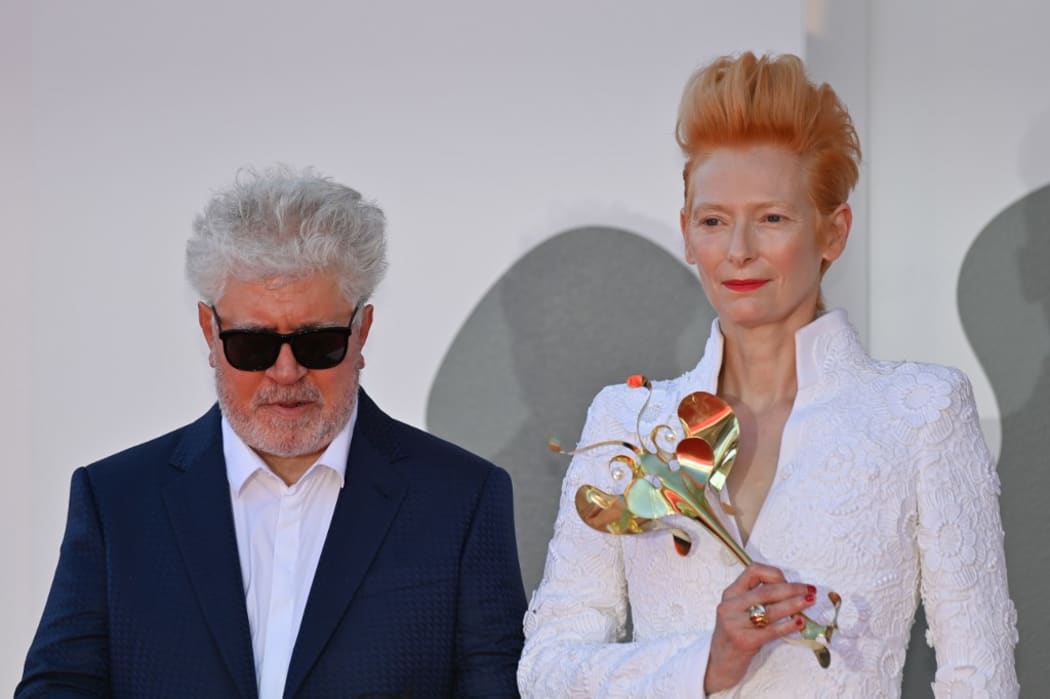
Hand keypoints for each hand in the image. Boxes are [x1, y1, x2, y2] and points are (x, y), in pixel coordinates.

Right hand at [703, 563, 815, 693]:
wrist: (719, 663)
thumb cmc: (735, 635)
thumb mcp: (739, 611)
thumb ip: (757, 599)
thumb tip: (790, 590)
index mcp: (730, 593)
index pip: (753, 571)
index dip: (774, 574)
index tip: (789, 581)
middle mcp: (730, 606)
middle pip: (766, 591)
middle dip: (792, 589)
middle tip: (808, 591)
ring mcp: (734, 623)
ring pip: (771, 610)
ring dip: (794, 604)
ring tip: (809, 602)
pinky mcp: (743, 641)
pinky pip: (771, 630)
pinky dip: (788, 625)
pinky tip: (800, 622)